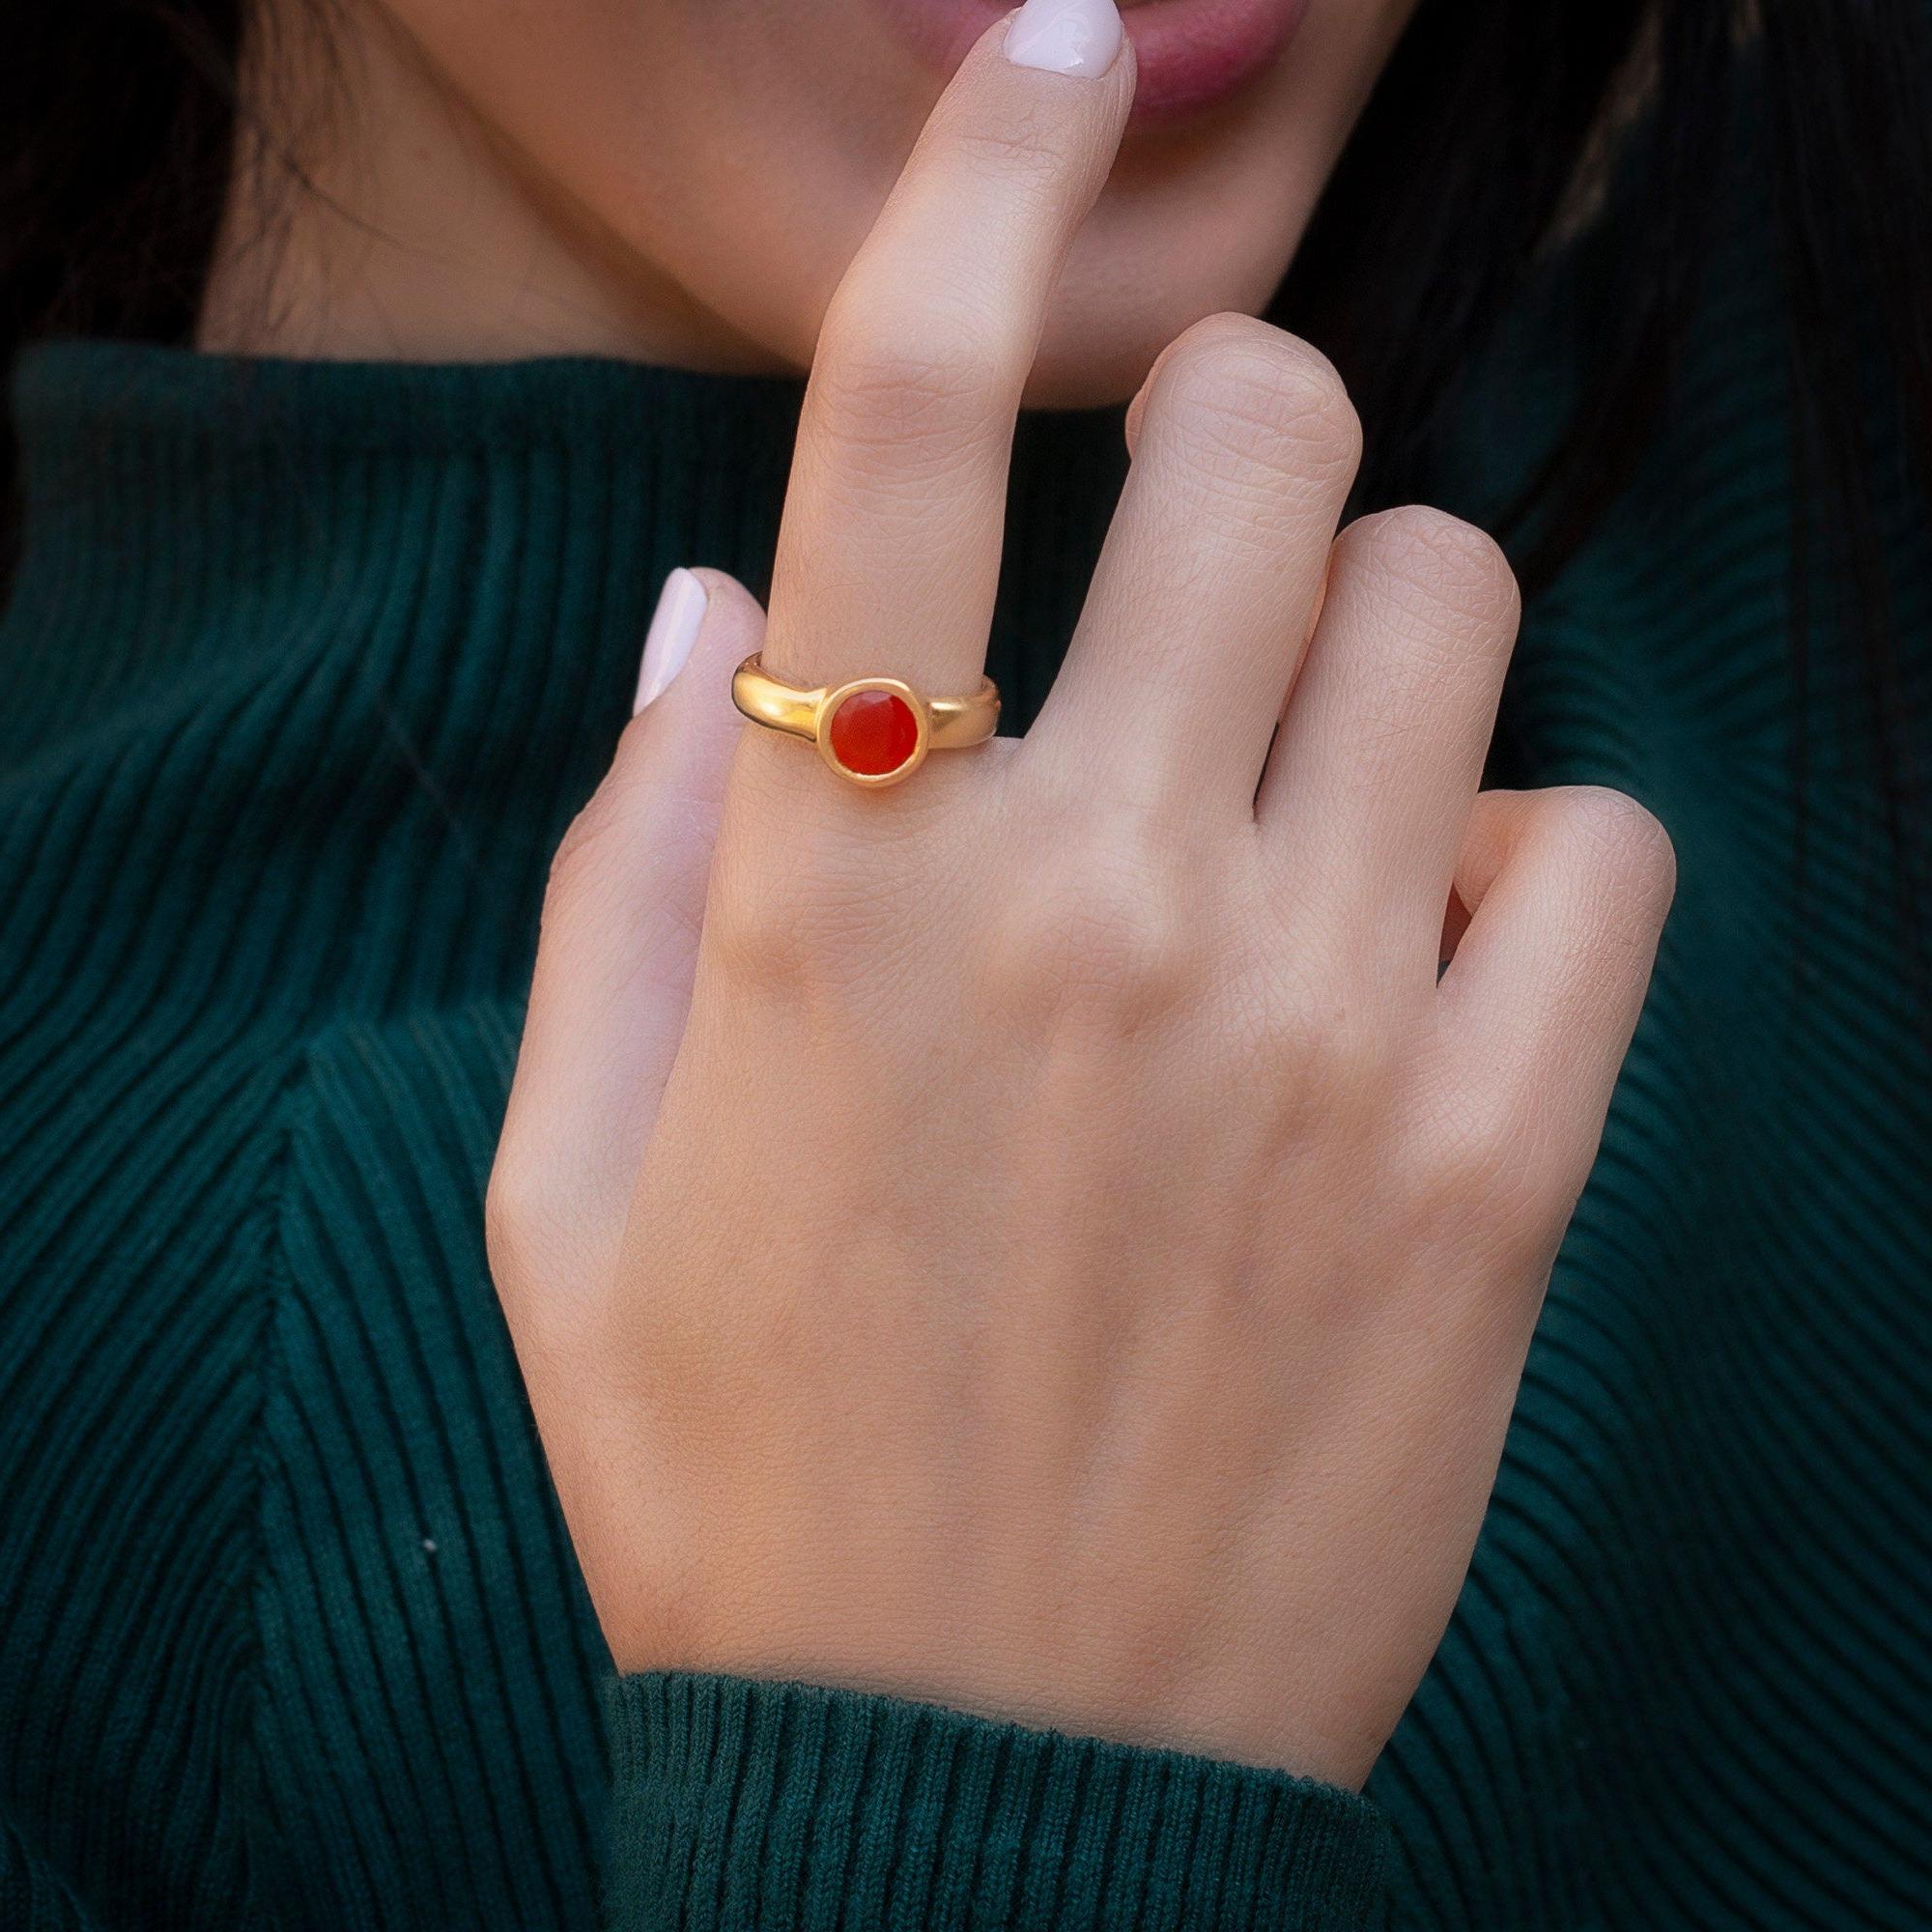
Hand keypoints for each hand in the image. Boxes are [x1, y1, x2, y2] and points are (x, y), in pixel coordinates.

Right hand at [488, 19, 1672, 1790]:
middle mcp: (1095, 908)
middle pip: (1260, 437)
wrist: (972, 1794)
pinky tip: (1422, 974)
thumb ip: (621, 864)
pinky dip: (1522, 864)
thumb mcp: (570, 1189)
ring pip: (1452, 607)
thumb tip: (707, 612)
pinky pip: (1599, 850)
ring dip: (1375, 635)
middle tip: (1191, 526)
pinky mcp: (1498, 1170)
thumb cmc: (746, 1486)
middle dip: (1229, 424)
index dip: (974, 183)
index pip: (893, 422)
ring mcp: (1321, 1030)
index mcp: (841, 893)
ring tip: (1301, 784)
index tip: (1045, 61)